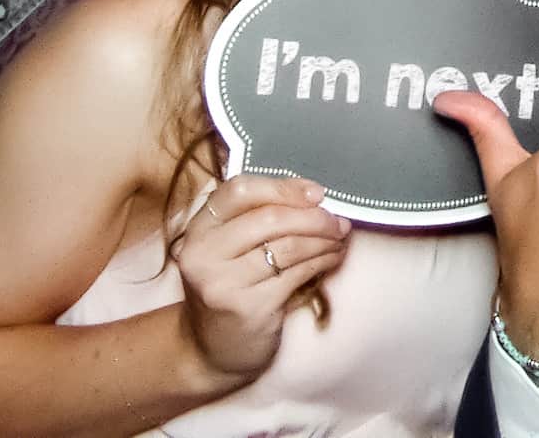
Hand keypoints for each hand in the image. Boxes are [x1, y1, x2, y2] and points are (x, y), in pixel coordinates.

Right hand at [174, 175, 351, 384]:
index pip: (239, 190)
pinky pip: (297, 273)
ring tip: (340, 237)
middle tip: (337, 221)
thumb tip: (313, 195)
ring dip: (323, 239)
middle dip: (314, 216)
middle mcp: (203, 254)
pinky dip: (322, 261)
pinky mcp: (248, 308)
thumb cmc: (229, 289)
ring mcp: (223, 283)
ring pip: (289, 246)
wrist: (210, 351)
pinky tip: (332, 258)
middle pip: (270, 217)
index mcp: (198, 230)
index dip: (283, 187)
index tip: (316, 193)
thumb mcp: (227, 250)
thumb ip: (255, 217)